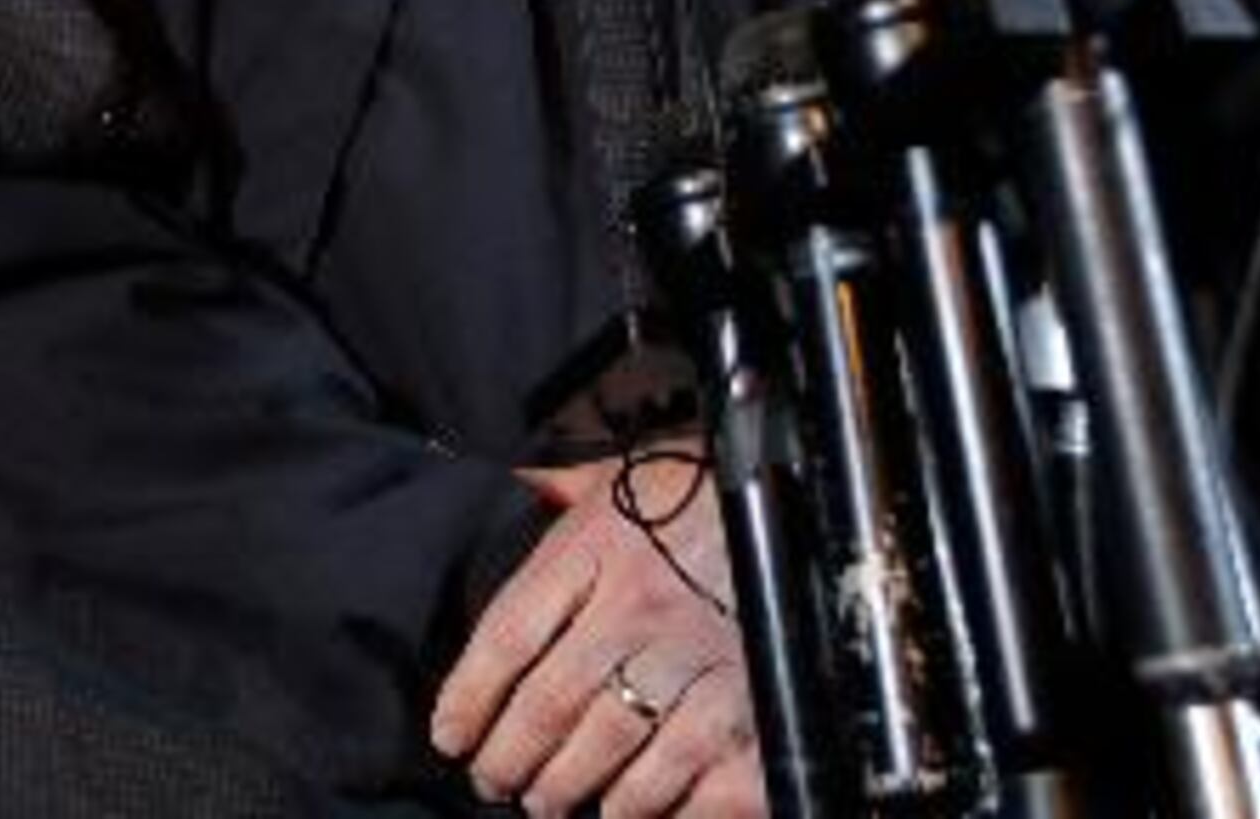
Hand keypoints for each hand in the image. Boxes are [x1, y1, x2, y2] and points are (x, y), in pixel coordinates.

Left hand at [430, 449, 765, 817]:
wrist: (810, 497)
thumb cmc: (706, 491)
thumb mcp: (624, 474)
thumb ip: (560, 486)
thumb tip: (507, 480)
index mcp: (599, 548)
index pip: (505, 640)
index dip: (467, 701)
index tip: (450, 736)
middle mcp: (640, 609)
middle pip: (548, 709)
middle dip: (510, 761)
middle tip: (496, 783)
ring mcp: (699, 666)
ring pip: (609, 757)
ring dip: (570, 791)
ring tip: (552, 801)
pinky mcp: (755, 713)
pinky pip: (689, 789)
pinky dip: (654, 810)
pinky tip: (630, 809)